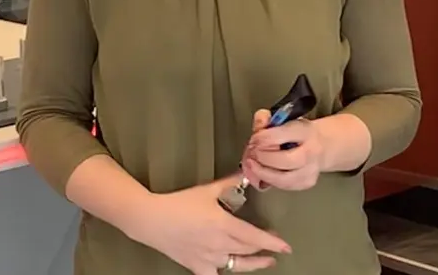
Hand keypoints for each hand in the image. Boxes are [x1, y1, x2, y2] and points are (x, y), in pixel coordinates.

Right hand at [126, 175, 289, 274]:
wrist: (152, 219)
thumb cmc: (179, 203)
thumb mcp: (206, 190)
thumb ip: (229, 183)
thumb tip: (246, 174)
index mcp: (224, 225)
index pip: (255, 237)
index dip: (272, 242)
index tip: (286, 246)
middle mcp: (219, 245)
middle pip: (248, 250)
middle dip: (264, 249)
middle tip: (274, 247)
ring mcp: (208, 258)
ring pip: (236, 265)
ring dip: (253, 264)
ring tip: (265, 263)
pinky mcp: (196, 266)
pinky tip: (227, 274)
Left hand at [242, 112, 327, 191]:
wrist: (322, 145)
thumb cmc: (300, 133)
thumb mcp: (285, 119)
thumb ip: (267, 119)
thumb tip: (260, 119)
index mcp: (305, 131)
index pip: (279, 135)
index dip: (261, 138)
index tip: (254, 139)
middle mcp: (311, 152)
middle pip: (284, 160)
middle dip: (263, 158)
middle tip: (252, 154)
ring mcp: (311, 170)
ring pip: (282, 179)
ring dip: (262, 173)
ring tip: (252, 165)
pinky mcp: (306, 182)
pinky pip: (282, 186)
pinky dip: (268, 181)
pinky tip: (262, 173)